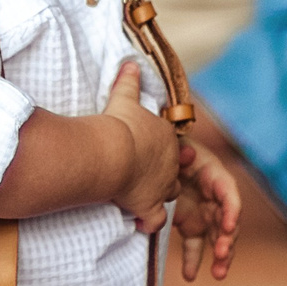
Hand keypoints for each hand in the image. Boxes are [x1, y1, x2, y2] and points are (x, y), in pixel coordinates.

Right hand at [99, 61, 180, 220]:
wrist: (113, 151)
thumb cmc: (118, 124)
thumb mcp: (123, 97)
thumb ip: (128, 80)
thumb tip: (130, 62)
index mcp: (167, 137)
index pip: (170, 144)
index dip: (158, 149)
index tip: (144, 150)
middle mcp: (170, 162)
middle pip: (173, 170)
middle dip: (162, 173)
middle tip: (143, 173)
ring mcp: (162, 186)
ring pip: (169, 194)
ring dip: (157, 196)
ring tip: (141, 196)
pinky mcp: (149, 205)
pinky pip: (154, 220)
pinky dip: (148, 222)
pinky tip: (138, 221)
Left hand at [166, 142, 241, 279]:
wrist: (161, 159)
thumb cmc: (175, 150)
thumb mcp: (180, 147)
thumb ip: (183, 152)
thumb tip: (187, 155)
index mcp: (216, 178)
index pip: (230, 196)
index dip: (231, 212)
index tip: (229, 227)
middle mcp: (216, 199)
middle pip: (228, 222)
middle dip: (228, 240)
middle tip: (221, 253)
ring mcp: (205, 215)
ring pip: (218, 239)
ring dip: (221, 257)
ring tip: (218, 274)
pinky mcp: (192, 226)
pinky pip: (195, 246)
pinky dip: (193, 262)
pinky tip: (190, 276)